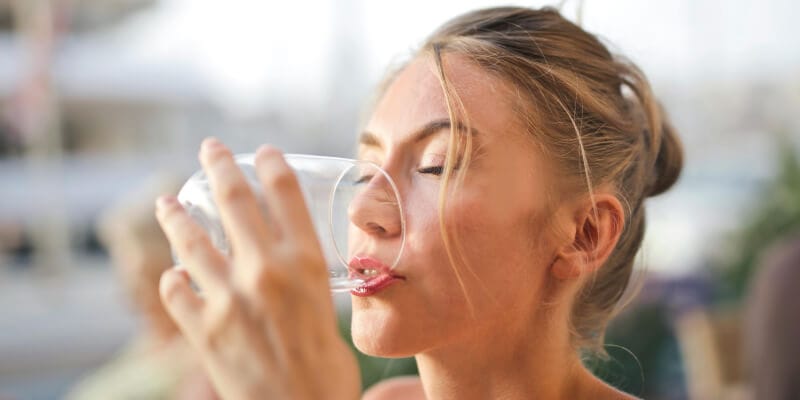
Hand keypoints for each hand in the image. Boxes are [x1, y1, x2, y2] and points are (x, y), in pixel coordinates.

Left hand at [156, 138, 360, 399]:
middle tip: (209, 150)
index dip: (271, 164)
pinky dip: (171, 281)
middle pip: (234, 200)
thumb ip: (305, 288)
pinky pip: (174, 291)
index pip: (285, 193)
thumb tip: (287, 274)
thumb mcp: (330, 316)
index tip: (262, 151)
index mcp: (307, 264)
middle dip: (218, 165)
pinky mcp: (202, 329)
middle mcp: (266, 270)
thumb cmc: (327, 375)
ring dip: (174, 217)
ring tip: (165, 204)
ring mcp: (228, 297)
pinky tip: (172, 276)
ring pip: (191, 240)